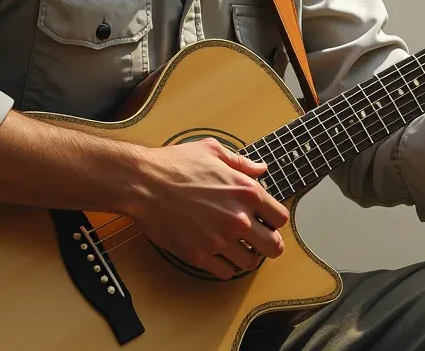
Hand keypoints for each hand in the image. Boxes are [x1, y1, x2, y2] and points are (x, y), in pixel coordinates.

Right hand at [131, 138, 288, 279]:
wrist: (144, 183)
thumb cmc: (175, 164)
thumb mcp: (212, 151)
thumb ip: (241, 162)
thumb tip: (260, 168)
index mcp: (245, 191)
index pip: (280, 217)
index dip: (275, 220)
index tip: (266, 220)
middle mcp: (237, 218)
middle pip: (274, 247)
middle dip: (269, 245)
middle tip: (259, 242)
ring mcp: (219, 240)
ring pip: (250, 263)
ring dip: (247, 256)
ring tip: (237, 248)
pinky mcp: (200, 255)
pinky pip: (225, 273)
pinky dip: (225, 267)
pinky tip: (219, 256)